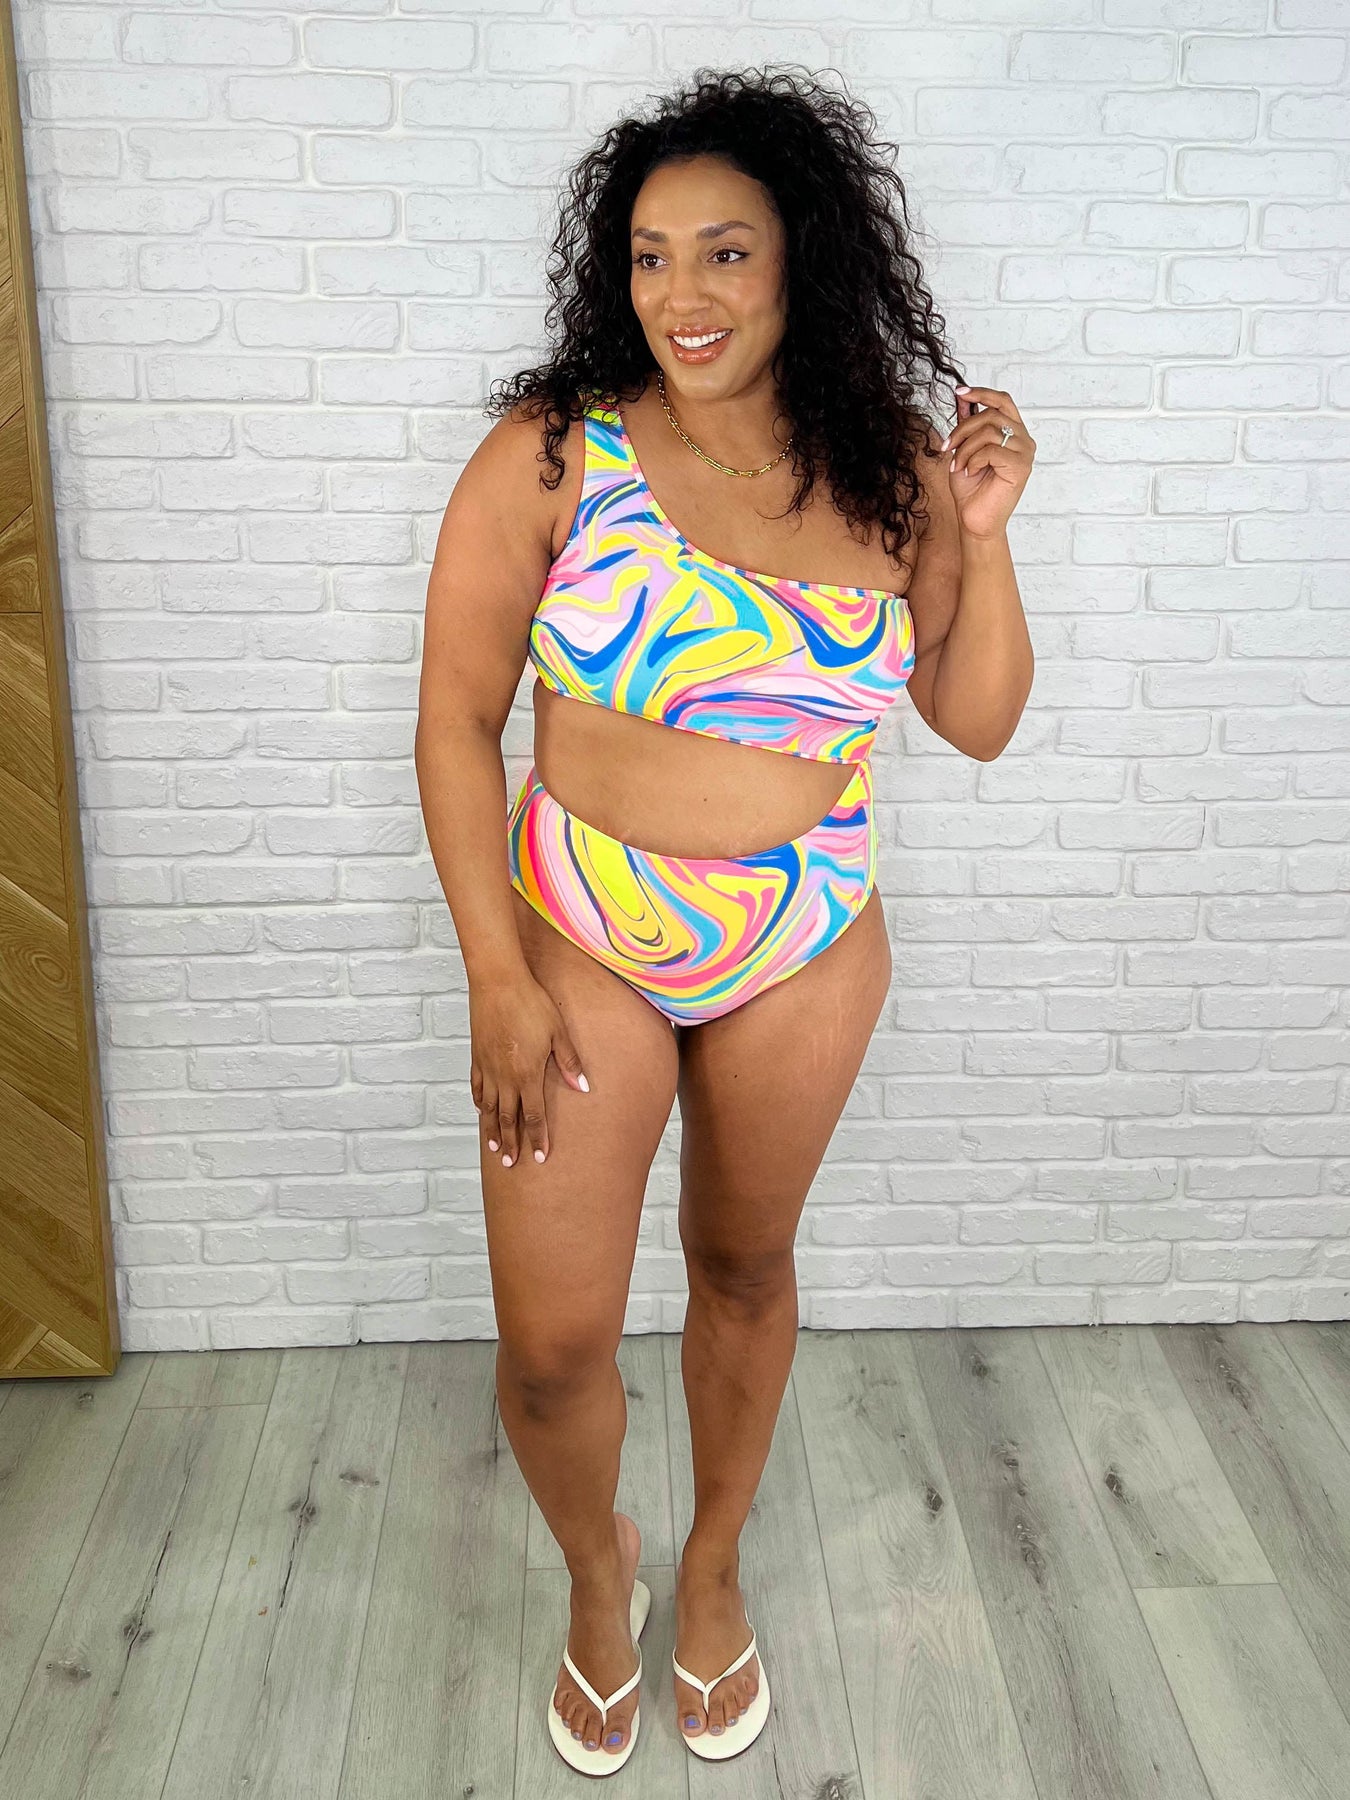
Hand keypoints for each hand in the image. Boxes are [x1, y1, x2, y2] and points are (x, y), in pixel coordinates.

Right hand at [469, 973, 589, 1168]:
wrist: (497, 982)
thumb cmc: (531, 1002)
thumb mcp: (559, 1031)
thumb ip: (569, 1062)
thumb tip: (583, 1087)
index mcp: (527, 1073)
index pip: (534, 1115)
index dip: (537, 1138)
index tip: (539, 1157)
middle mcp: (505, 1076)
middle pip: (508, 1118)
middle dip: (512, 1143)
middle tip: (511, 1163)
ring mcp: (488, 1068)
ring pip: (489, 1107)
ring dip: (492, 1129)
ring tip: (495, 1149)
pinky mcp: (477, 1056)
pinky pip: (476, 1087)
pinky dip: (479, 1103)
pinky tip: (480, 1111)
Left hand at [943, 384, 1035, 541]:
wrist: (974, 520)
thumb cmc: (971, 489)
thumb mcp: (964, 449)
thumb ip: (968, 424)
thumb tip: (962, 398)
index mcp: (1013, 432)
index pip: (1003, 401)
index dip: (982, 393)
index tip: (960, 392)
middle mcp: (1023, 439)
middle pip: (991, 414)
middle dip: (963, 428)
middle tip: (947, 446)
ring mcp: (1025, 453)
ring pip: (990, 432)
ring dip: (965, 448)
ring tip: (958, 465)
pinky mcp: (1021, 467)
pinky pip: (992, 450)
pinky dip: (974, 459)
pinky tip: (969, 472)